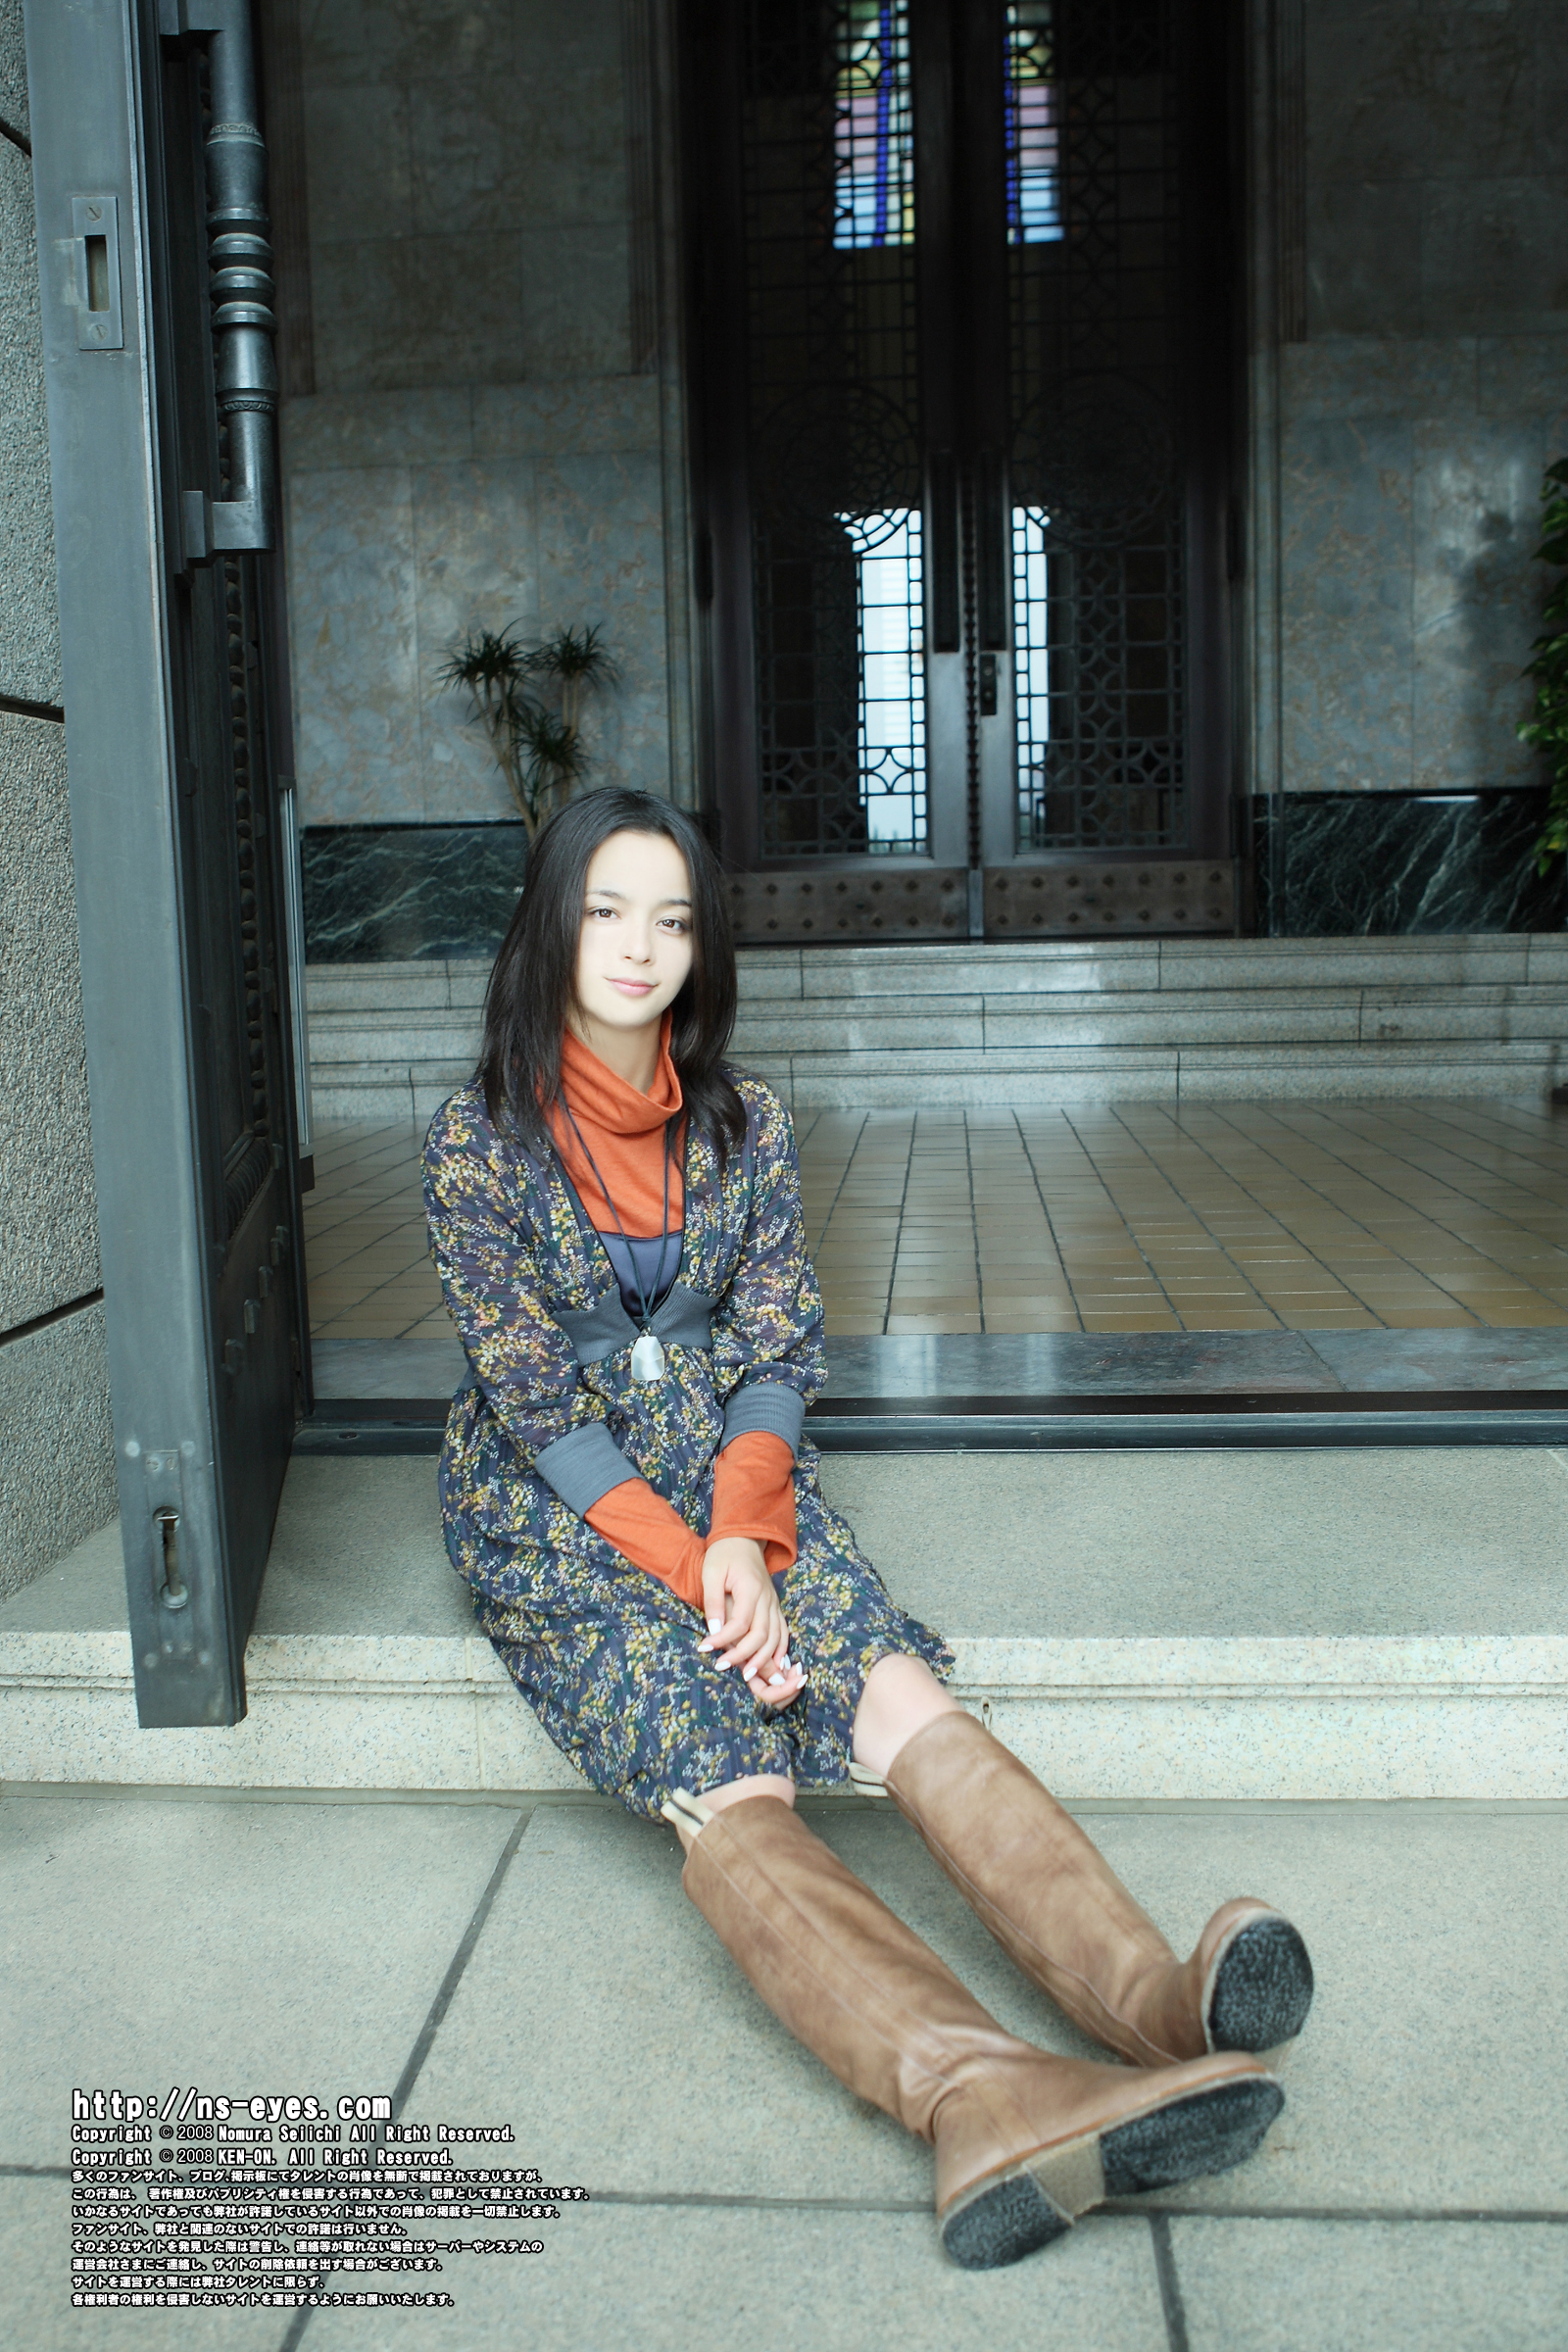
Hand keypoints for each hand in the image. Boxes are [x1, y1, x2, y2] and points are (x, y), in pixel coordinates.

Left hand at [698, 1538, 806, 1707]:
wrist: (743, 1539)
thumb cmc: (724, 1555)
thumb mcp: (711, 1573)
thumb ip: (714, 1601)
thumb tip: (714, 1630)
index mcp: (751, 1589)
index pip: (739, 1623)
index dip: (722, 1640)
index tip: (704, 1648)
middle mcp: (767, 1598)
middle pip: (760, 1635)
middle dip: (742, 1655)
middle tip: (722, 1667)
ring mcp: (774, 1603)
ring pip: (775, 1637)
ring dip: (763, 1659)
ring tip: (747, 1675)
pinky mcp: (775, 1606)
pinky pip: (783, 1631)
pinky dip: (780, 1649)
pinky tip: (774, 1664)